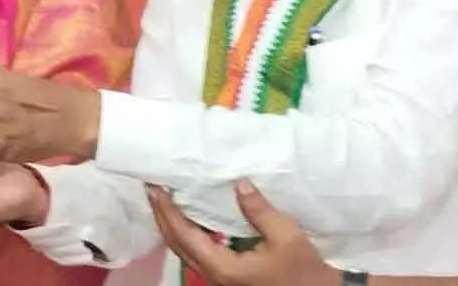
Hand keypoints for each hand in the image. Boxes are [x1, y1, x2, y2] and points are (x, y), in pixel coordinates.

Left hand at [147, 180, 337, 285]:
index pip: (183, 235)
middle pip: (176, 244)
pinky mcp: (228, 276)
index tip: (155, 186)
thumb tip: (238, 182)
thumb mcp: (287, 238)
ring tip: (166, 197)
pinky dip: (187, 232)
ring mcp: (220, 278)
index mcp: (223, 268)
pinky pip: (197, 252)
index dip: (167, 210)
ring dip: (172, 223)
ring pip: (185, 250)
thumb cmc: (305, 273)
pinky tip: (191, 216)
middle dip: (162, 215)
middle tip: (152, 187)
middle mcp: (215, 276)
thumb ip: (259, 210)